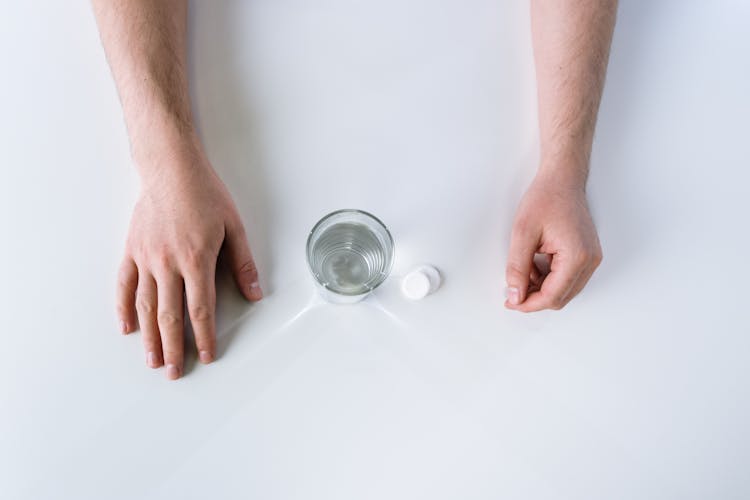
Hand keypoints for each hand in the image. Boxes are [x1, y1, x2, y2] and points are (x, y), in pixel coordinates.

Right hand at [116, 146, 262, 379]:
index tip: (206, 355)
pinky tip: (127, 328)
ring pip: (145, 305)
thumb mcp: (233, 227)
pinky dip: (123, 307)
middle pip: (170, 315)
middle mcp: (168, 264)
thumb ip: (242, 263)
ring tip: (153, 360)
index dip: (204, 336)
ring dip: (149, 336)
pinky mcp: (131, 250)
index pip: (201, 309)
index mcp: (197, 260)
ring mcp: (146, 258)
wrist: (171, 169)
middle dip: (175, 346)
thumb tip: (255, 293)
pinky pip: (124, 284)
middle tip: (175, 371)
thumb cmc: (205, 195)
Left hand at [505, 170, 601, 311]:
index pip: (553, 296)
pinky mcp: (587, 255)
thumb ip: (517, 268)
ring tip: (523, 270)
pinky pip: (568, 278)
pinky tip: (534, 265)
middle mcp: (589, 261)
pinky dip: (549, 279)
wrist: (562, 180)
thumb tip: (515, 295)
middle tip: (512, 291)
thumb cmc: (546, 198)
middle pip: (561, 298)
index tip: (511, 302)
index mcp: (577, 256)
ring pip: (564, 290)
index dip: (529, 304)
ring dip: (542, 288)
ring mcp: (591, 258)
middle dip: (535, 298)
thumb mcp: (523, 233)